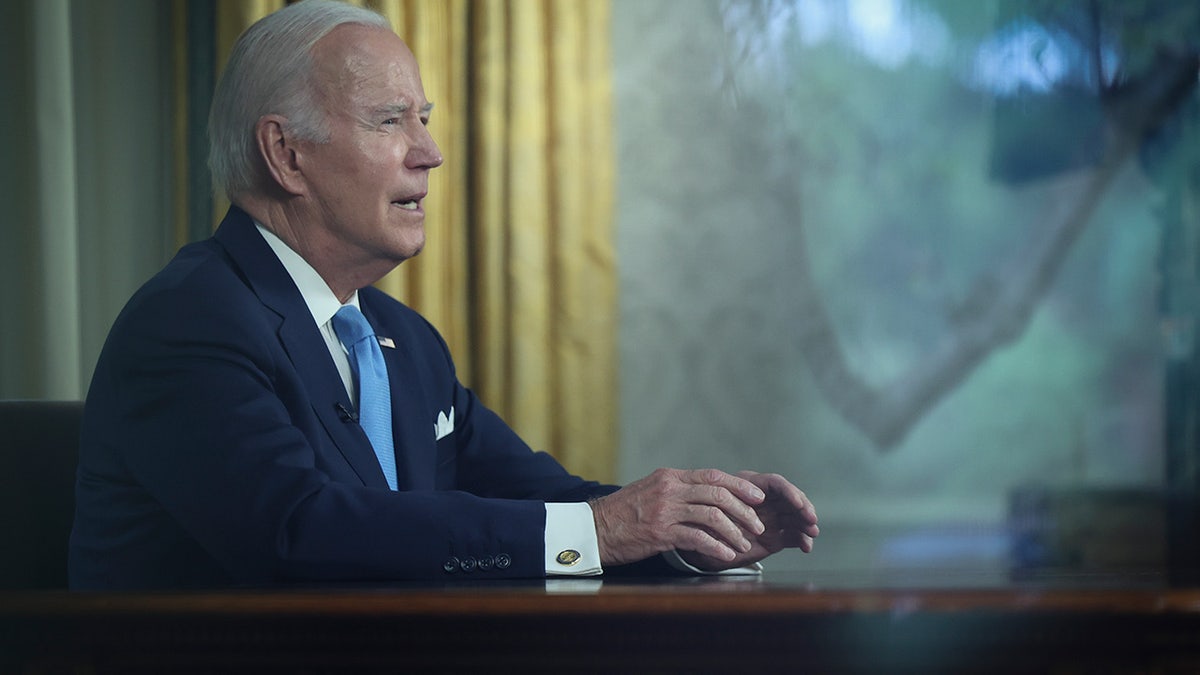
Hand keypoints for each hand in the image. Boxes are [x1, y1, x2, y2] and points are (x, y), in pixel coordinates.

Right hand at [589, 468, 768, 565]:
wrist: (594, 528)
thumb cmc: (624, 513)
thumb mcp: (651, 490)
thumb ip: (678, 489)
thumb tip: (708, 494)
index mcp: (669, 476)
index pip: (713, 476)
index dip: (739, 486)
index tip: (757, 497)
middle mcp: (669, 489)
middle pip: (717, 494)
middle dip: (743, 511)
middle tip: (757, 525)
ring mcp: (665, 510)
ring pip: (712, 516)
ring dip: (734, 532)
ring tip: (745, 545)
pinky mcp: (660, 533)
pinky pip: (697, 538)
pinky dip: (717, 547)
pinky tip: (727, 555)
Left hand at [678, 471, 818, 571]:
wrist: (701, 545)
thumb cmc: (702, 524)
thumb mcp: (706, 515)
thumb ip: (718, 512)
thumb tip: (726, 514)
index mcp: (749, 487)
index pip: (774, 484)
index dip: (788, 492)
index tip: (797, 503)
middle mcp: (764, 500)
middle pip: (790, 498)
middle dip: (803, 507)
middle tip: (811, 519)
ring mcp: (771, 518)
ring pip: (795, 517)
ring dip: (806, 523)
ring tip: (812, 533)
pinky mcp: (776, 537)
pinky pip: (793, 535)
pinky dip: (802, 540)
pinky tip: (806, 546)